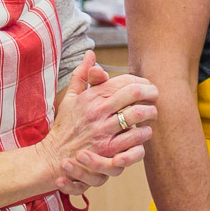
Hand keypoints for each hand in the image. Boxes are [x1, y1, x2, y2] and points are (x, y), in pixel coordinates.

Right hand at [37, 51, 158, 194]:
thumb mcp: (70, 98)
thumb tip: (91, 54)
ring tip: (152, 115)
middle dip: (151, 93)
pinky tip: (144, 132)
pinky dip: (145, 133)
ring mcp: (103, 131)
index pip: (124, 81)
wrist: (54, 156)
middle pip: (134, 93)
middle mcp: (97, 112)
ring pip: (138, 115)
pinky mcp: (108, 150)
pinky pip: (135, 138)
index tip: (147, 86)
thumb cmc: (66, 126)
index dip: (141, 82)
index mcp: (91, 97)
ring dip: (150, 113)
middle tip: (155, 97)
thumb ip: (82, 75)